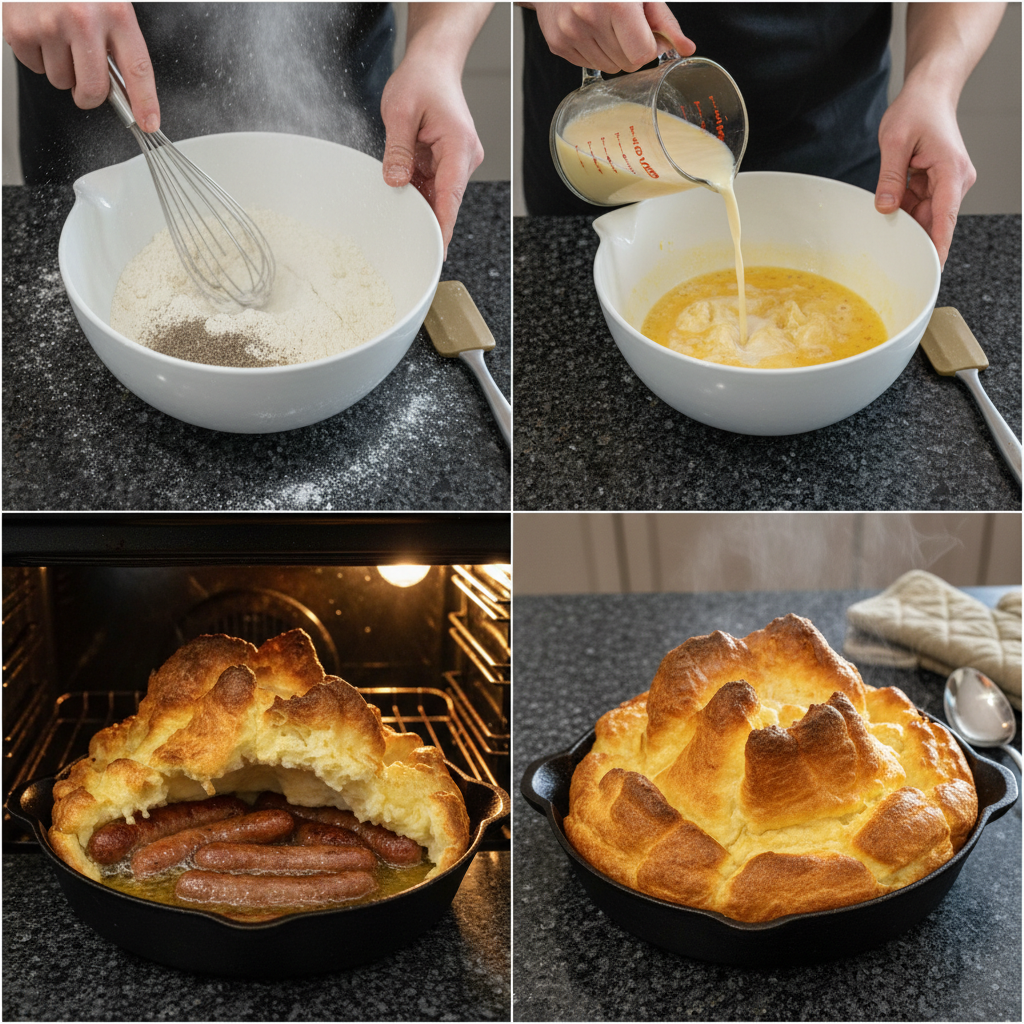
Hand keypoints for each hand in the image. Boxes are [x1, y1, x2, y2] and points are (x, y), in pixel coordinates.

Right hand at [2, 2, 158, 130]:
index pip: (137, 69)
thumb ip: (117, 41)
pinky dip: (37, 55)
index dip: (145, 102)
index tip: (148, 123)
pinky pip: (34, 68)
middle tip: (86, 80)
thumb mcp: (107, 2)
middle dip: (90, 94)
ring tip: (58, 35)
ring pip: (61, 81)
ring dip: (61, 68)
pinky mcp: (20, 29)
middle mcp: (83, 18)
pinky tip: (39, 30)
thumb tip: (125, 90)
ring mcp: (49, 24)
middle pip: (94, 89)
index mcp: (115, 11)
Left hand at [380, 33, 483, 256]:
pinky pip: (433, 184)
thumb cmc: (422, 80)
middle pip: (446, 200)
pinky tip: (403, 190)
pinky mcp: (449, 161)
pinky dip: (418, 189)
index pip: (451, 196)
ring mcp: (459, 161)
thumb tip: (395, 183)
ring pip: (438, 194)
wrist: (434, 63)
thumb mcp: (400, 112)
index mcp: (459, 146)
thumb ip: (397, 151)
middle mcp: (465, 157)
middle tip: (405, 239)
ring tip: (397, 204)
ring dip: (419, 200)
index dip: (443, 226)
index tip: (437, 250)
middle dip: (426, 218)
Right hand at [528, 1, 694, 72]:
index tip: (647, 32)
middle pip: (627, 65)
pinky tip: (591, 29)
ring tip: (606, 24)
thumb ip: (665, 22)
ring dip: (614, 52)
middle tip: (625, 24)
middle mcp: (589, 19)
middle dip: (631, 49)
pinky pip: (589, 66)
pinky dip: (595, 52)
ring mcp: (570, 33)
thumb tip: (686, 49)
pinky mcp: (557, 43)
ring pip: (609, 68)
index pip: (643, 54)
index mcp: (615, 4)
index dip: (650, 46)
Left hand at [874, 81, 975, 268]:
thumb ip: (890, 178)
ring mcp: (948, 182)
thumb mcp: (894, 142)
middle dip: (915, 237)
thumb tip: (885, 209)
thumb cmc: (917, 109)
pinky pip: (920, 204)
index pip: (945, 217)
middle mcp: (956, 180)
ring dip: (906, 220)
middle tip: (893, 255)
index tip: (933, 269)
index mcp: (951, 171)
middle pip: (935, 220)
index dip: (938, 246)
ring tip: (886, 221)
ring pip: (926, 214)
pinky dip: (905, 209)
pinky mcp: (938, 182)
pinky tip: (890, 208)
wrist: (930, 92)